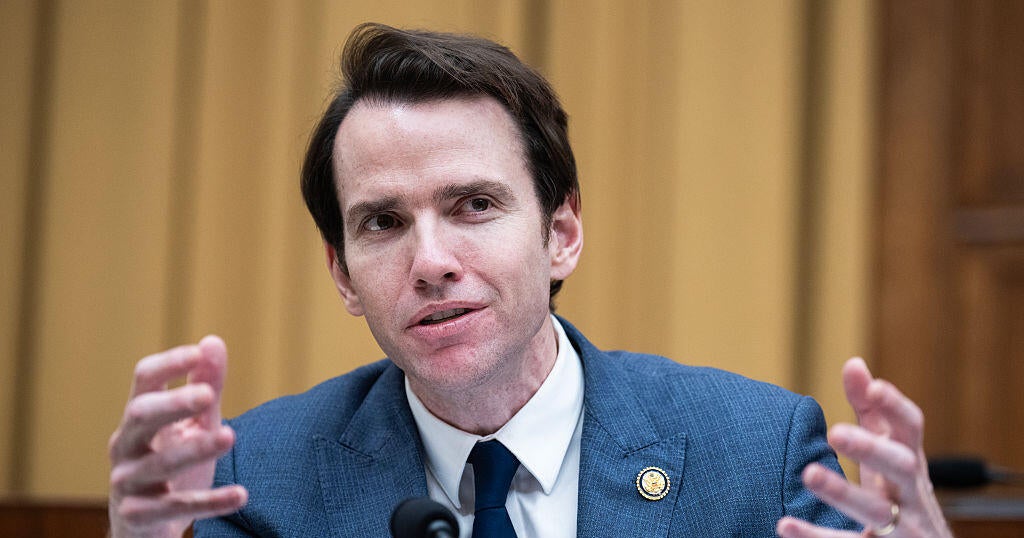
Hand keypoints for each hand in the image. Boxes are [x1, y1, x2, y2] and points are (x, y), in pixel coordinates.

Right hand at [108, 336, 247, 537]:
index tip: (197, 352)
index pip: (143, 381)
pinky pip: (174, 507)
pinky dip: (210, 501)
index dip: (167, 365)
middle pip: (140, 416)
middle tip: (209, 396)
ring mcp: (128, 482)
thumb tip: (213, 341)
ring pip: (159, 463)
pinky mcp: (138, 516)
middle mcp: (125, 446)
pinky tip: (241, 495)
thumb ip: (205, 385)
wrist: (146, 526)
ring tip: (230, 435)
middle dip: (173, 405)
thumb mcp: (193, 424)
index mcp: (138, 418)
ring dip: (195, 449)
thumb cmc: (172, 464)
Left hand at [776, 358, 952, 536]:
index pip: (911, 428)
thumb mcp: (889, 453)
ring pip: (877, 510)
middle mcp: (911, 493)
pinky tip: (784, 526)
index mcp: (910, 462)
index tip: (874, 387)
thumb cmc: (901, 493)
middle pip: (901, 466)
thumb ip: (871, 410)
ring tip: (808, 474)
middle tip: (836, 432)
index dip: (895, 407)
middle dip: (872, 448)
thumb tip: (854, 362)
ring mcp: (902, 526)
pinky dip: (815, 536)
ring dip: (842, 492)